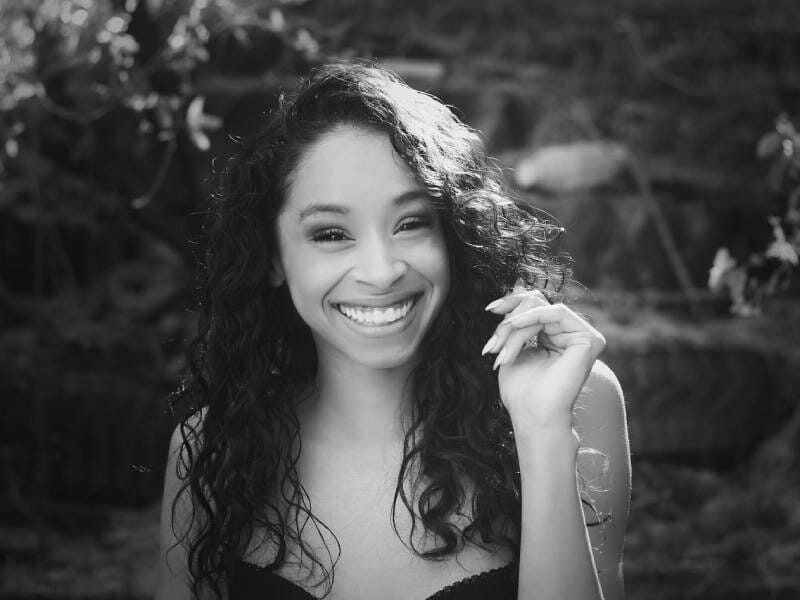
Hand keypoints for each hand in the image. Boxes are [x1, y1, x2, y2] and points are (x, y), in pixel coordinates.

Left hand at [482, 281, 605, 431]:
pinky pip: (556, 313)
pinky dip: (531, 317)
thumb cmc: (521, 390)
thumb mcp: (513, 345)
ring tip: (500, 349)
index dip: (512, 302)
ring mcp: (583, 336)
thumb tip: (518, 284)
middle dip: (509, 321)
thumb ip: (517, 319)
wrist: (532, 415)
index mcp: (556, 335)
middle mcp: (572, 334)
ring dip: (515, 327)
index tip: (490, 309)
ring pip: (541, 309)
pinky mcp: (590, 340)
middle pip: (536, 303)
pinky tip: (514, 327)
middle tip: (493, 345)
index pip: (535, 304)